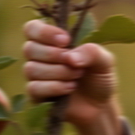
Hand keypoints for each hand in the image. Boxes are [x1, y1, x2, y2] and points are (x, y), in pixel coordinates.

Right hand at [23, 19, 122, 134]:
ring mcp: (36, 77)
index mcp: (51, 41)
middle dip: (54, 55)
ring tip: (77, 76)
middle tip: (74, 62)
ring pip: (31, 69)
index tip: (65, 40)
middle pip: (29, 48)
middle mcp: (39, 57)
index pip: (32, 28)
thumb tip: (70, 57)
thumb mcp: (105, 61)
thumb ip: (92, 52)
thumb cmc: (99, 78)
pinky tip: (70, 88)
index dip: (44, 32)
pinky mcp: (36, 95)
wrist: (100, 106)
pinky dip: (54, 87)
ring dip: (58, 72)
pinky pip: (34, 88)